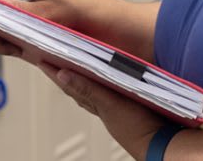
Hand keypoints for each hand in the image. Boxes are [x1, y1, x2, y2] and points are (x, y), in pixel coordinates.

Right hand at [0, 0, 77, 56]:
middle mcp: (8, 1)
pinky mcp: (13, 28)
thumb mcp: (46, 8)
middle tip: (7, 48)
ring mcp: (9, 15)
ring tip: (17, 49)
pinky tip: (20, 50)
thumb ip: (22, 8)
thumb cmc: (67, 8)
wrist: (79, 19)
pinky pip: (0, 38)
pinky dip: (6, 47)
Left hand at [36, 62, 165, 160]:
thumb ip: (87, 88)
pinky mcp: (125, 107)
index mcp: (94, 102)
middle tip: (52, 60)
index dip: (54, 72)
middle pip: (77, 86)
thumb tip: (62, 74)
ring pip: (91, 90)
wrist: (160, 142)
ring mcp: (113, 107)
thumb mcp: (109, 103)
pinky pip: (106, 92)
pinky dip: (99, 83)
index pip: (69, 84)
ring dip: (81, 78)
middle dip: (65, 74)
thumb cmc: (136, 127)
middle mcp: (101, 105)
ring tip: (72, 66)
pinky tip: (104, 78)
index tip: (41, 60)